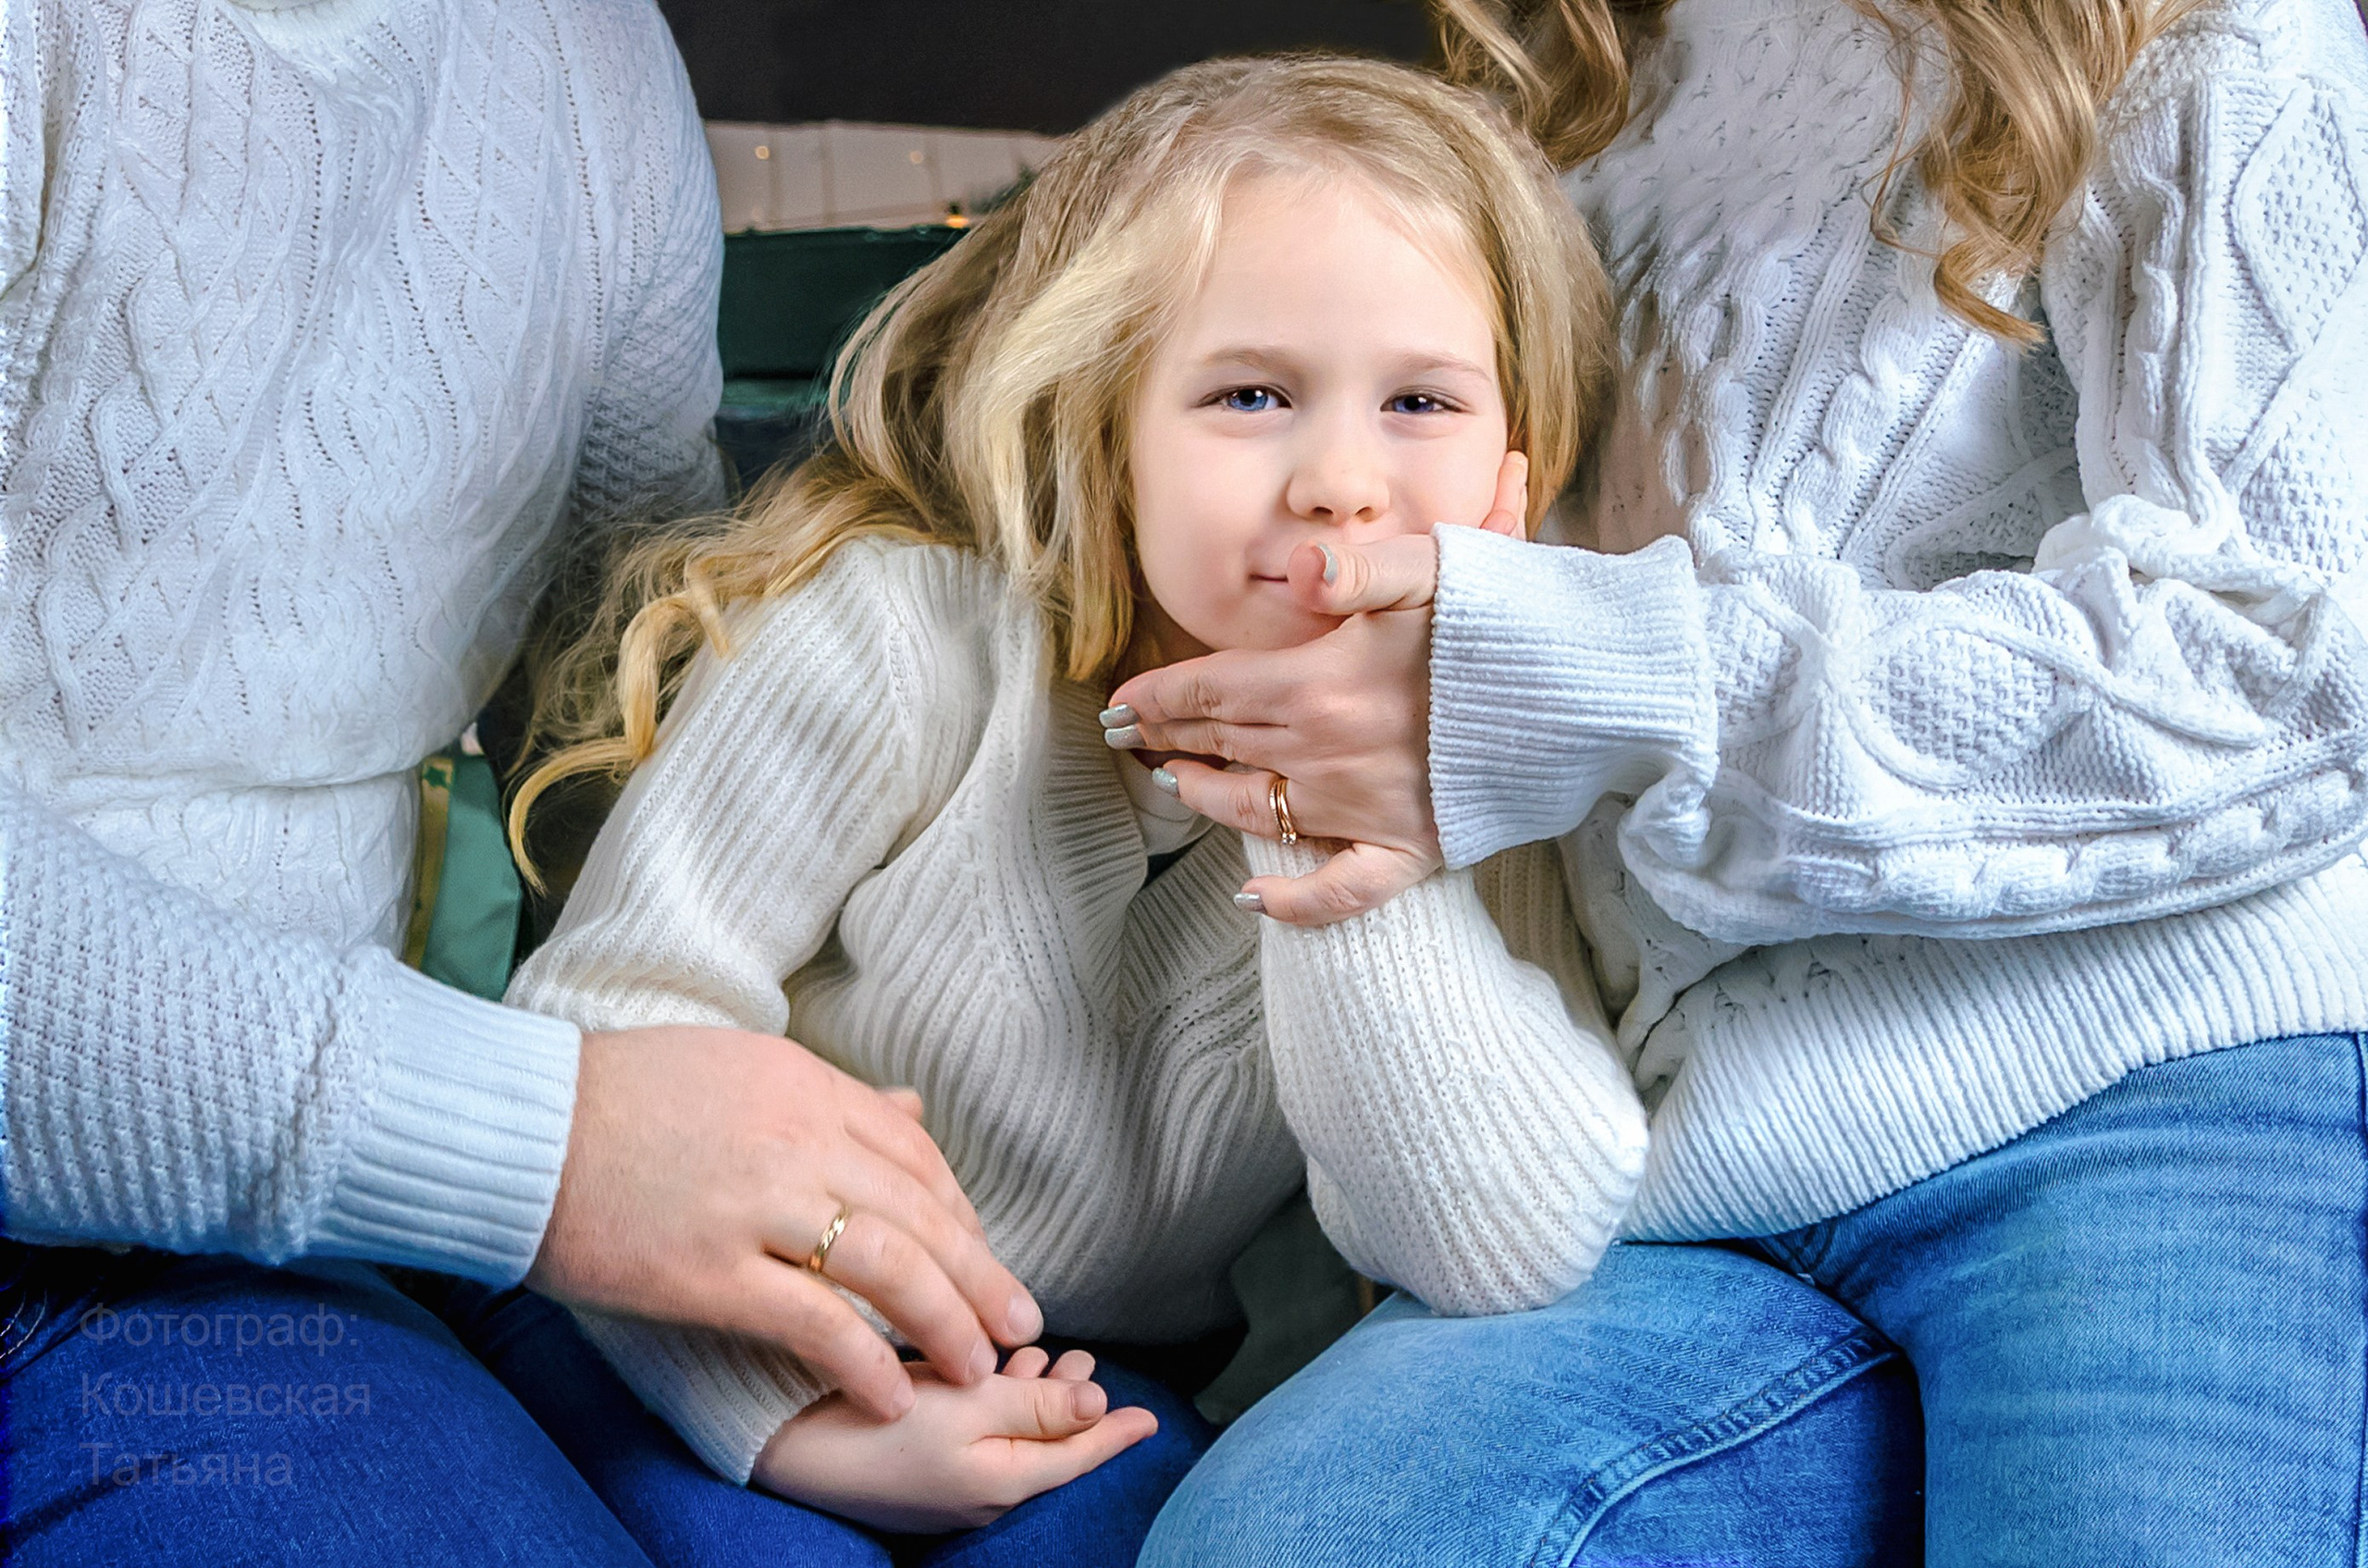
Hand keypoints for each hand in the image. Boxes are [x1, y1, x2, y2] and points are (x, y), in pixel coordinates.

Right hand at [528, 1026, 1041, 1421]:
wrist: (516, 1124)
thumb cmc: (615, 1095)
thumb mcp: (738, 1067)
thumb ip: (826, 1096)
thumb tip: (912, 1109)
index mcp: (805, 1085)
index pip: (915, 1153)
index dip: (961, 1212)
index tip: (981, 1255)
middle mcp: (797, 1140)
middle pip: (922, 1213)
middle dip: (982, 1274)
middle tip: (1023, 1319)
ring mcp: (758, 1206)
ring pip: (891, 1268)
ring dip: (948, 1322)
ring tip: (979, 1365)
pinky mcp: (710, 1272)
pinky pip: (815, 1322)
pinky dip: (866, 1362)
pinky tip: (893, 1394)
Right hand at [752, 1347, 1159, 1532]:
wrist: (794, 1450)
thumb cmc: (882, 1423)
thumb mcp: (969, 1405)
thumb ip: (1038, 1405)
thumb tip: (1101, 1406)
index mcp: (1007, 1482)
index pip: (1078, 1456)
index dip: (1115, 1433)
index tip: (1151, 1418)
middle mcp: (986, 1493)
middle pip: (1050, 1448)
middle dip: (1074, 1406)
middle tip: (1089, 1363)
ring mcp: (954, 1487)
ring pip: (1016, 1439)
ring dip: (1037, 1398)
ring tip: (1055, 1361)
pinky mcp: (924, 1472)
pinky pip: (982, 1440)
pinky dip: (999, 1405)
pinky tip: (997, 1374)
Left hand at [1106, 452, 1527, 924]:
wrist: (1590, 695)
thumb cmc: (1508, 620)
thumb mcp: (1432, 566)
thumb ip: (1353, 569)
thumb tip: (1297, 573)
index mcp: (1320, 683)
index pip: (1210, 689)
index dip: (1158, 694)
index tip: (1120, 701)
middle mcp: (1328, 753)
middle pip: (1224, 744)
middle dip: (1168, 738)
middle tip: (1125, 738)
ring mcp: (1365, 809)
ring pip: (1258, 812)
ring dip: (1206, 798)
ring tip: (1175, 784)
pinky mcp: (1411, 849)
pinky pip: (1339, 890)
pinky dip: (1293, 902)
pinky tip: (1253, 898)